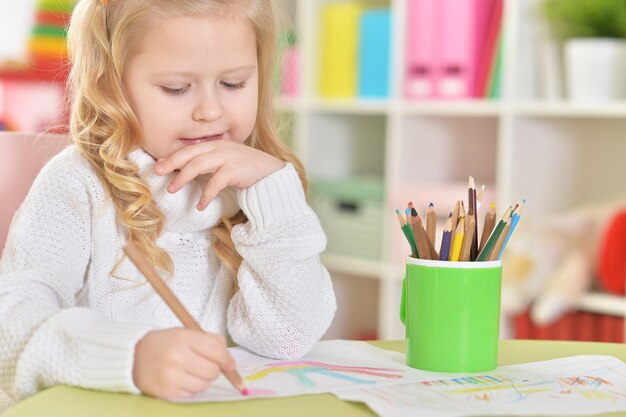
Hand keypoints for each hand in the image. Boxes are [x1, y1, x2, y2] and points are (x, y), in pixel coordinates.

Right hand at [133, 328, 234, 399]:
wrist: (134, 358)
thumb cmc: (164, 344)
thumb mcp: (185, 333)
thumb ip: (209, 340)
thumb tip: (229, 358)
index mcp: (183, 338)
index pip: (216, 350)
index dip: (227, 359)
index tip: (230, 365)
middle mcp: (177, 357)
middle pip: (212, 371)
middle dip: (215, 370)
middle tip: (206, 366)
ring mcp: (171, 376)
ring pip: (204, 385)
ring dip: (203, 380)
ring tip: (192, 372)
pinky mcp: (167, 392)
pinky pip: (192, 394)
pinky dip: (191, 388)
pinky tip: (182, 379)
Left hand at [154, 141, 284, 209]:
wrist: (271, 173)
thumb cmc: (246, 170)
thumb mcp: (226, 161)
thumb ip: (210, 162)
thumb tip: (187, 170)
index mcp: (216, 145)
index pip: (190, 149)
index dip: (173, 156)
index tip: (159, 165)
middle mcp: (221, 148)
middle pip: (191, 154)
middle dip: (172, 163)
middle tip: (158, 173)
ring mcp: (228, 158)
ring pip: (199, 165)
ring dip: (184, 178)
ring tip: (172, 190)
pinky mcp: (236, 170)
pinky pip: (216, 182)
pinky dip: (206, 194)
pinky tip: (200, 205)